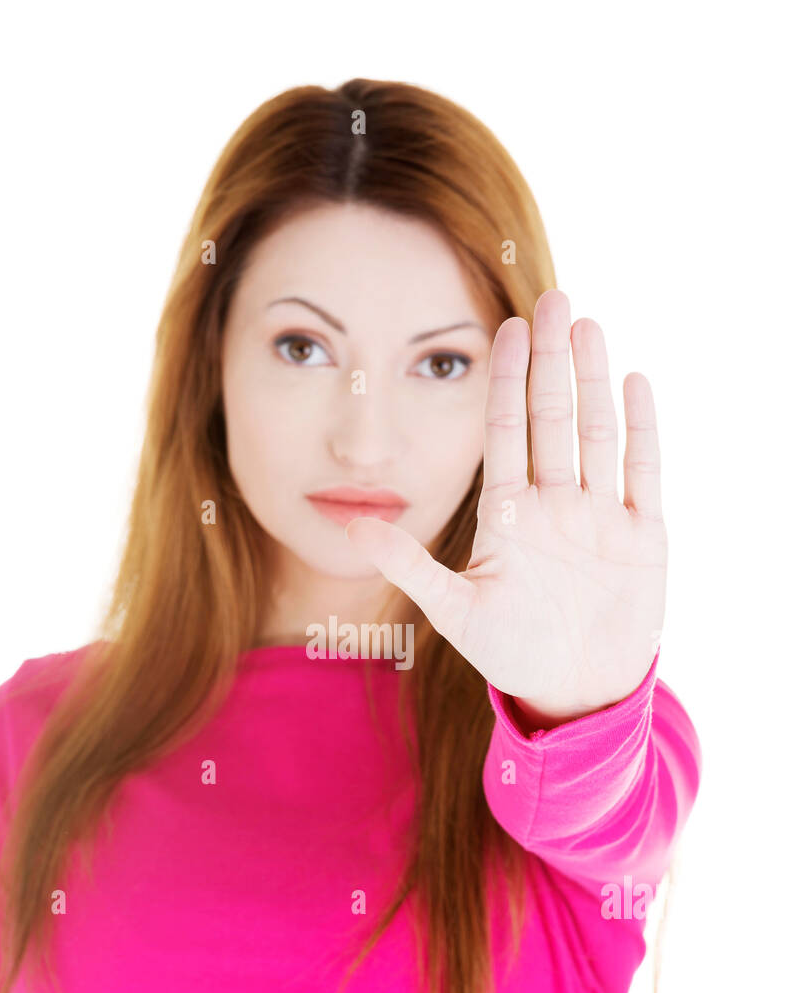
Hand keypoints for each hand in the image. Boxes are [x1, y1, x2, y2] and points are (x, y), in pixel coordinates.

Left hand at [344, 289, 666, 724]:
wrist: (574, 694)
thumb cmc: (512, 653)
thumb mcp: (454, 610)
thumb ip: (408, 565)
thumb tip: (350, 526)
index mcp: (508, 515)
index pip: (504, 433)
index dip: (503, 382)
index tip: (499, 327)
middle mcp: (553, 503)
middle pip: (551, 417)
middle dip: (550, 361)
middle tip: (551, 298)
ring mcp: (599, 515)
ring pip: (595, 432)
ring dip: (592, 380)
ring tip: (587, 325)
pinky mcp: (642, 535)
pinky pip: (641, 471)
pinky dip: (640, 428)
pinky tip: (635, 381)